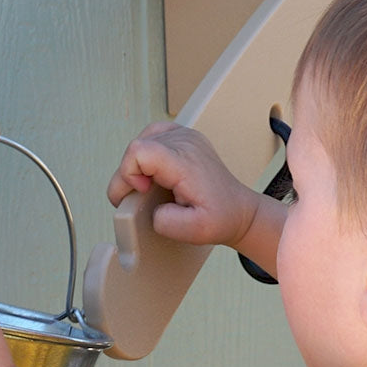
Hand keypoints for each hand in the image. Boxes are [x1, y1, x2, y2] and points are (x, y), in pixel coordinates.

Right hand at [106, 122, 259, 249]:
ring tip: (149, 185)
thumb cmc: (219, 219)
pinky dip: (146, 155)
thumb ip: (165, 222)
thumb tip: (151, 209)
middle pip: (136, 148)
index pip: (139, 152)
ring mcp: (186, 135)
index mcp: (185, 162)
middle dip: (130, 176)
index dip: (129, 174)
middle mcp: (185, 142)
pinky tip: (153, 172)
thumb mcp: (195, 231)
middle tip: (145, 197)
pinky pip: (152, 137)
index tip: (143, 193)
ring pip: (141, 141)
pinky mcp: (185, 136)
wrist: (238, 209)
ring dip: (137, 166)